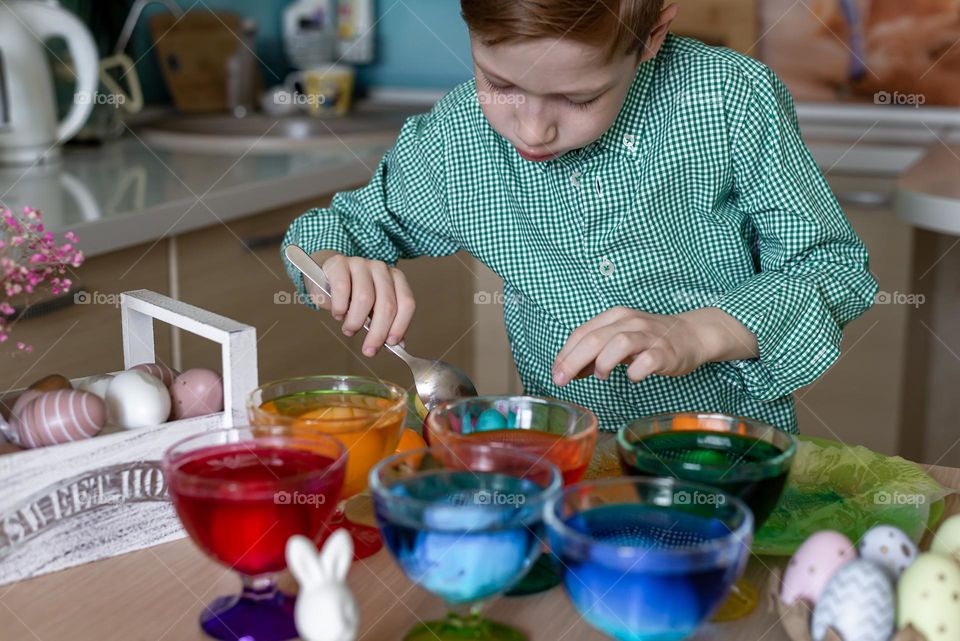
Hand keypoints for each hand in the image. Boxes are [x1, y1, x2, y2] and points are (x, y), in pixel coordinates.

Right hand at [305, 251, 415, 356]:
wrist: (328, 276)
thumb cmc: (353, 295)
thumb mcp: (372, 309)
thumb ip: (387, 324)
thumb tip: (398, 345)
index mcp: (396, 279)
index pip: (406, 303)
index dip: (400, 326)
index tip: (391, 344)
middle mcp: (381, 269)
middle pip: (387, 304)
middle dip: (377, 332)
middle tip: (368, 350)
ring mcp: (361, 264)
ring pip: (365, 298)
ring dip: (356, 321)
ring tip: (349, 330)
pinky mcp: (340, 264)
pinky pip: (342, 289)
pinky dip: (340, 307)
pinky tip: (339, 314)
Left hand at [551, 307, 758, 385]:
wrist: (692, 334)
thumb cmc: (650, 339)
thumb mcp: (619, 338)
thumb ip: (595, 352)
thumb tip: (569, 371)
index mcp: (615, 316)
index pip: (582, 333)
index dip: (565, 354)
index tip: (555, 374)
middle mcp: (630, 322)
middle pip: (594, 339)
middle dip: (573, 361)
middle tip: (561, 381)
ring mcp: (649, 336)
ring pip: (618, 344)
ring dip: (603, 364)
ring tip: (602, 376)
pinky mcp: (665, 352)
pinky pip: (646, 362)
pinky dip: (634, 372)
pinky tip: (632, 377)